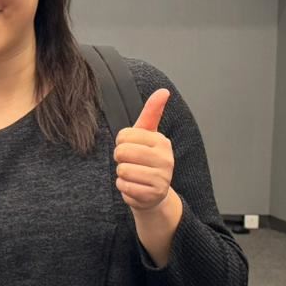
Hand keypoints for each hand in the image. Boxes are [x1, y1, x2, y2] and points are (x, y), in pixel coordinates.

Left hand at [114, 90, 176, 212]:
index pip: (123, 136)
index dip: (121, 143)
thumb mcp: (147, 135)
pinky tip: (135, 187)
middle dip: (120, 159)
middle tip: (131, 163)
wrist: (153, 193)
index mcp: (161, 141)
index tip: (132, 148)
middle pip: (122, 152)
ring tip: (134, 175)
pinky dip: (124, 188)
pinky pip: (124, 187)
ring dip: (122, 175)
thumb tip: (163, 90)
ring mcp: (161, 178)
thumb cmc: (145, 160)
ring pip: (122, 170)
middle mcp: (166, 159)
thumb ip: (152, 112)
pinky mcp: (153, 195)